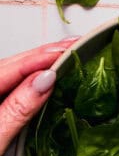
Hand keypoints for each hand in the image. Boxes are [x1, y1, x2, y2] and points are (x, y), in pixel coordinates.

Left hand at [0, 39, 78, 155]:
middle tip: (75, 47)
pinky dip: (27, 87)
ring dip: (37, 69)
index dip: (42, 55)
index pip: (10, 67)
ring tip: (64, 59)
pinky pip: (7, 95)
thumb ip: (17, 109)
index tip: (70, 48)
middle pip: (9, 67)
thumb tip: (45, 79)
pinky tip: (42, 83)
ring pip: (8, 79)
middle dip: (43, 56)